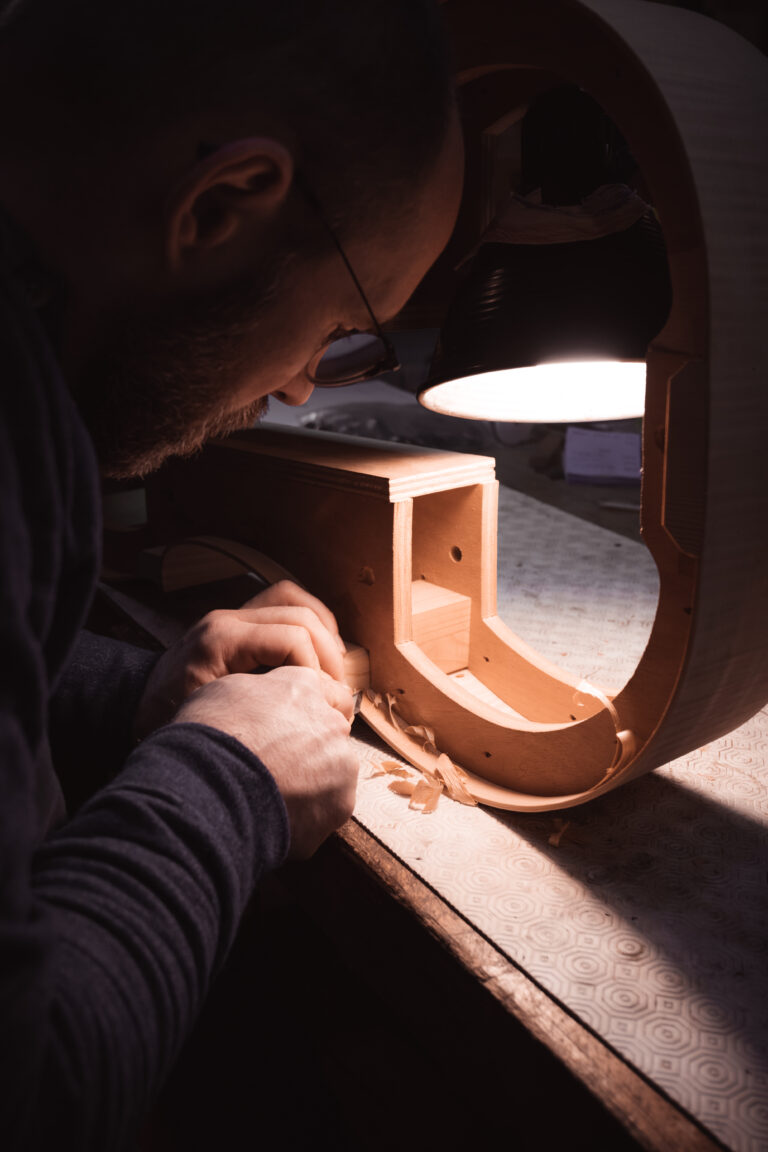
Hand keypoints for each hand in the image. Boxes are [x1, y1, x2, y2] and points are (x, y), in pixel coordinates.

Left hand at [135, 580, 346, 737]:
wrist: (140, 703)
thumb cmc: (173, 717)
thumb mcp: (213, 720)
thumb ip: (259, 710)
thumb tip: (314, 712)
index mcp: (221, 640)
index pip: (291, 637)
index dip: (315, 669)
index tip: (320, 700)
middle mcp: (228, 618)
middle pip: (299, 614)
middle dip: (327, 651)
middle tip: (336, 688)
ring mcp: (233, 614)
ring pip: (294, 598)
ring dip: (322, 629)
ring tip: (333, 664)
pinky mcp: (239, 619)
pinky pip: (283, 603)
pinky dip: (308, 621)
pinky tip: (317, 649)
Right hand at [172, 666, 357, 857]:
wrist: (208, 786)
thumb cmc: (207, 736)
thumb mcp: (226, 690)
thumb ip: (262, 691)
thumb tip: (266, 701)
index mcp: (304, 685)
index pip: (321, 693)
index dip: (300, 715)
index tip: (283, 732)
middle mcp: (330, 719)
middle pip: (328, 733)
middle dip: (309, 748)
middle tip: (275, 767)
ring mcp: (340, 761)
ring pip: (332, 771)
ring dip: (311, 782)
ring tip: (272, 796)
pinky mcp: (340, 802)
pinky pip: (328, 807)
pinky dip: (309, 814)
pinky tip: (279, 814)